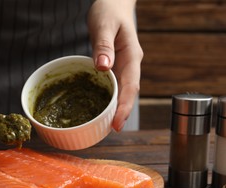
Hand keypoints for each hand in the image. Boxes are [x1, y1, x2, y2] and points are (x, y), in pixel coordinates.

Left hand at [88, 0, 142, 131]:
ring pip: (121, 91)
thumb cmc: (109, 10)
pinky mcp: (115, 67)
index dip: (124, 107)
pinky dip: (108, 98)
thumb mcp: (104, 24)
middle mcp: (130, 64)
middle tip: (110, 130)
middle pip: (128, 93)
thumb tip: (103, 67)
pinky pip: (113, 85)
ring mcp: (123, 66)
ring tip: (104, 126)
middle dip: (120, 113)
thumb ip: (103, 45)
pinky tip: (100, 107)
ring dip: (115, 108)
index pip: (130, 86)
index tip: (117, 124)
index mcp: (131, 56)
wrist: (113, 3)